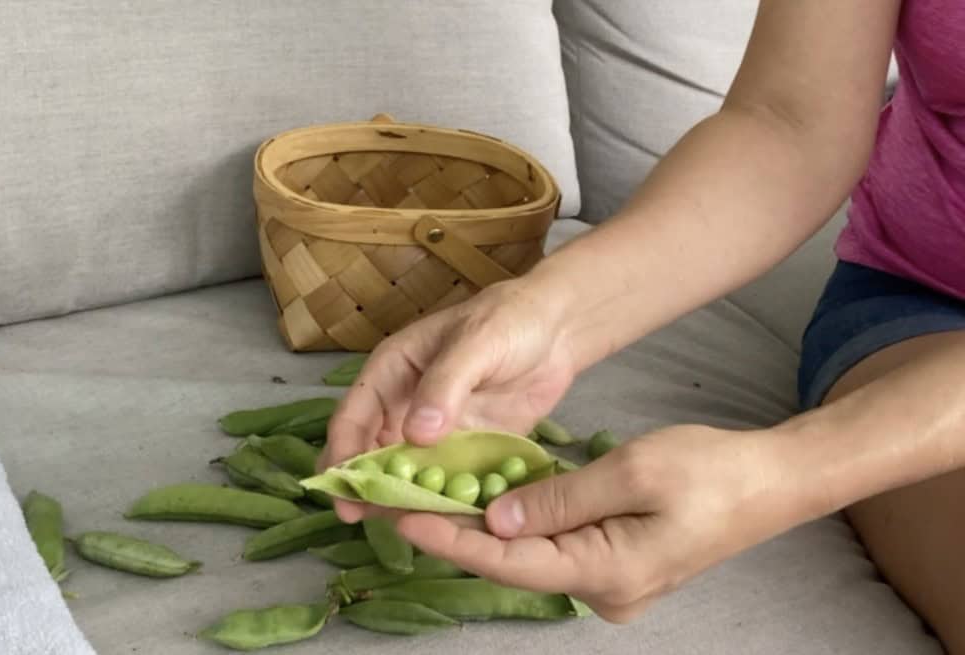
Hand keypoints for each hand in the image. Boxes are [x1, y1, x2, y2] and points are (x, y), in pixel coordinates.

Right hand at [322, 278, 578, 521]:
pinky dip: (441, 503)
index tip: (341, 487)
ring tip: (401, 527)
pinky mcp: (467, 451)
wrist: (557, 331)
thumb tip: (416, 434)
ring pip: (406, 474)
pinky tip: (444, 525)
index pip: (354, 416)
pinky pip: (446, 482)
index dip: (342, 453)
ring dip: (400, 499)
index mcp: (392, 371)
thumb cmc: (508, 321)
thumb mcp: (474, 343)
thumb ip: (444, 385)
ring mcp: (436, 432)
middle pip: (371, 452)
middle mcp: (405, 406)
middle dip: (362, 485)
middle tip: (357, 518)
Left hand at [395, 425, 809, 622]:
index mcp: (607, 572)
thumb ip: (560, 499)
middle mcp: (605, 592)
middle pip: (517, 562)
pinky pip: (560, 547)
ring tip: (438, 498)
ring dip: (492, 527)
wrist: (770, 484)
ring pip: (536, 554)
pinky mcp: (618, 566)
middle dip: (462, 532)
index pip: (510, 560)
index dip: (454, 539)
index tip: (404, 518)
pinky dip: (527, 524)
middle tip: (407, 502)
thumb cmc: (709, 472)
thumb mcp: (631, 472)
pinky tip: (496, 500)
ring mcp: (613, 584)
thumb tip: (498, 517)